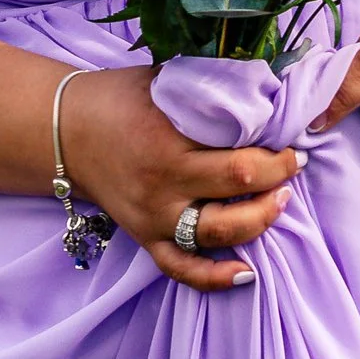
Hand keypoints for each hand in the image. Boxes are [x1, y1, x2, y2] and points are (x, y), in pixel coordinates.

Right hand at [55, 66, 299, 290]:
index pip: (239, 157)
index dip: (277, 154)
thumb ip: (209, 85)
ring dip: (259, 221)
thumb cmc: (119, 98)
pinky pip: (180, 268)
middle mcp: (163, 184)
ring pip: (217, 233)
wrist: (66, 130)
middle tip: (293, 167)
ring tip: (280, 203)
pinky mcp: (144, 238)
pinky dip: (214, 278)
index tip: (294, 144)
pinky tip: (247, 275)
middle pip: (236, 190)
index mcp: (169, 143)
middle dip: (276, 180)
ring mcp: (153, 217)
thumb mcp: (164, 80)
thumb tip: (265, 82)